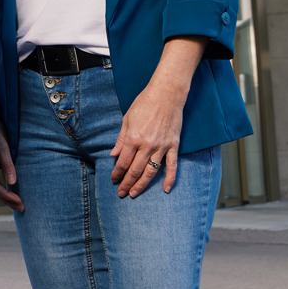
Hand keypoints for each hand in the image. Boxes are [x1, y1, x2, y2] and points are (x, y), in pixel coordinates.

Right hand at [0, 106, 22, 211]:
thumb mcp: (2, 146)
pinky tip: (9, 188)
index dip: (8, 197)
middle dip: (7, 200)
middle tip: (22, 208)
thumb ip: (7, 164)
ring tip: (17, 202)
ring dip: (4, 195)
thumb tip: (12, 182)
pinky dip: (0, 187)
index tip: (20, 203)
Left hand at [110, 36, 203, 197]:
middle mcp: (147, 145)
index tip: (113, 180)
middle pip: (135, 170)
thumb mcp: (127, 119)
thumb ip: (121, 139)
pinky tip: (166, 190)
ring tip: (134, 194)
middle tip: (121, 193)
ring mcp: (161, 146)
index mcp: (133, 137)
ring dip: (142, 185)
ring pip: (151, 172)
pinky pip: (172, 166)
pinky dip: (170, 179)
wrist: (166, 94)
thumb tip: (114, 155)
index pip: (123, 162)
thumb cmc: (144, 103)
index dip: (117, 173)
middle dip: (126, 183)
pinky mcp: (173, 146)